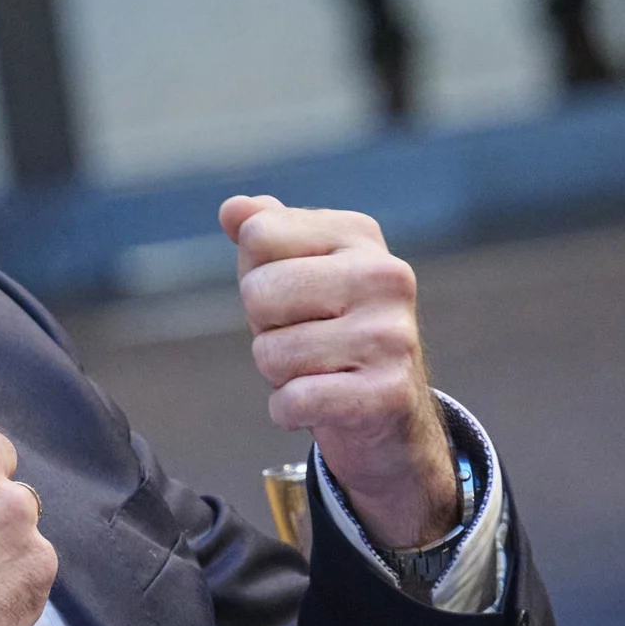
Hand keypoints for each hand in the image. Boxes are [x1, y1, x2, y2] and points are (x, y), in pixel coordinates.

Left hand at [220, 195, 456, 549]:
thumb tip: (232, 208)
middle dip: (265, 328)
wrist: (387, 416)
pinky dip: (288, 411)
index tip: (295, 299)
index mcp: (359, 235)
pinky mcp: (387, 393)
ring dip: (279, 374)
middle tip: (306, 341)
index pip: (259, 235)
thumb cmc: (329, 333)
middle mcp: (386, 276)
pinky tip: (320, 405)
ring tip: (320, 371)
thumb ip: (265, 234)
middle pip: (258, 293)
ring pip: (269, 352)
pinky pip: (293, 400)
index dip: (259, 277)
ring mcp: (392, 335)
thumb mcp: (297, 274)